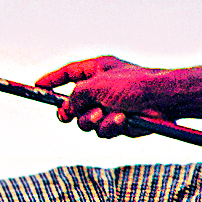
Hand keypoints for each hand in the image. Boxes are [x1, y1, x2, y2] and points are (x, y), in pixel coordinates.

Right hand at [30, 55, 160, 136]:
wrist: (164, 101)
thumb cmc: (135, 84)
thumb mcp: (97, 85)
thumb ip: (75, 96)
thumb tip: (65, 111)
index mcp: (96, 70)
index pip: (68, 74)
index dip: (52, 80)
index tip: (37, 87)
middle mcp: (101, 89)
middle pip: (72, 104)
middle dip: (71, 111)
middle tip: (68, 114)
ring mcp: (110, 107)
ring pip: (85, 122)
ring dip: (93, 120)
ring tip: (107, 113)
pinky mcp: (119, 124)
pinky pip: (103, 131)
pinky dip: (110, 126)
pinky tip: (123, 119)